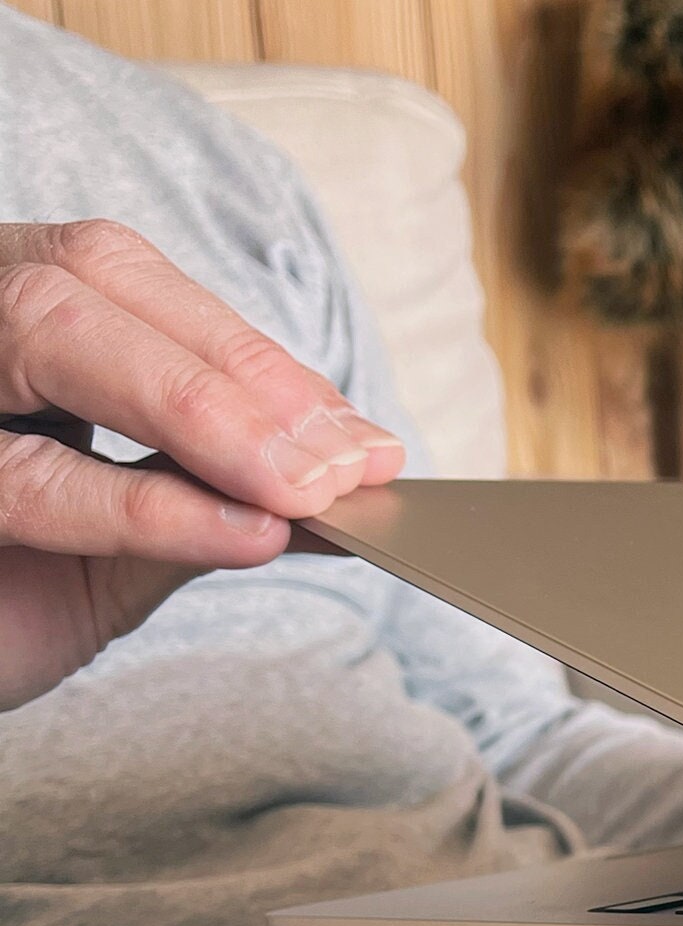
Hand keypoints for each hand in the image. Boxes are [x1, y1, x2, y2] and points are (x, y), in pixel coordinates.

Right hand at [0, 219, 403, 710]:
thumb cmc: (12, 594)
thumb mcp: (130, 543)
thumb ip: (220, 497)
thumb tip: (350, 475)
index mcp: (7, 325)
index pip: (128, 284)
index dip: (251, 354)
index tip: (357, 436)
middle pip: (88, 283)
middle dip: (236, 374)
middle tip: (342, 467)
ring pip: (48, 333)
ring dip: (203, 413)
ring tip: (303, 494)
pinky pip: (31, 480)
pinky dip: (148, 506)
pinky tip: (245, 537)